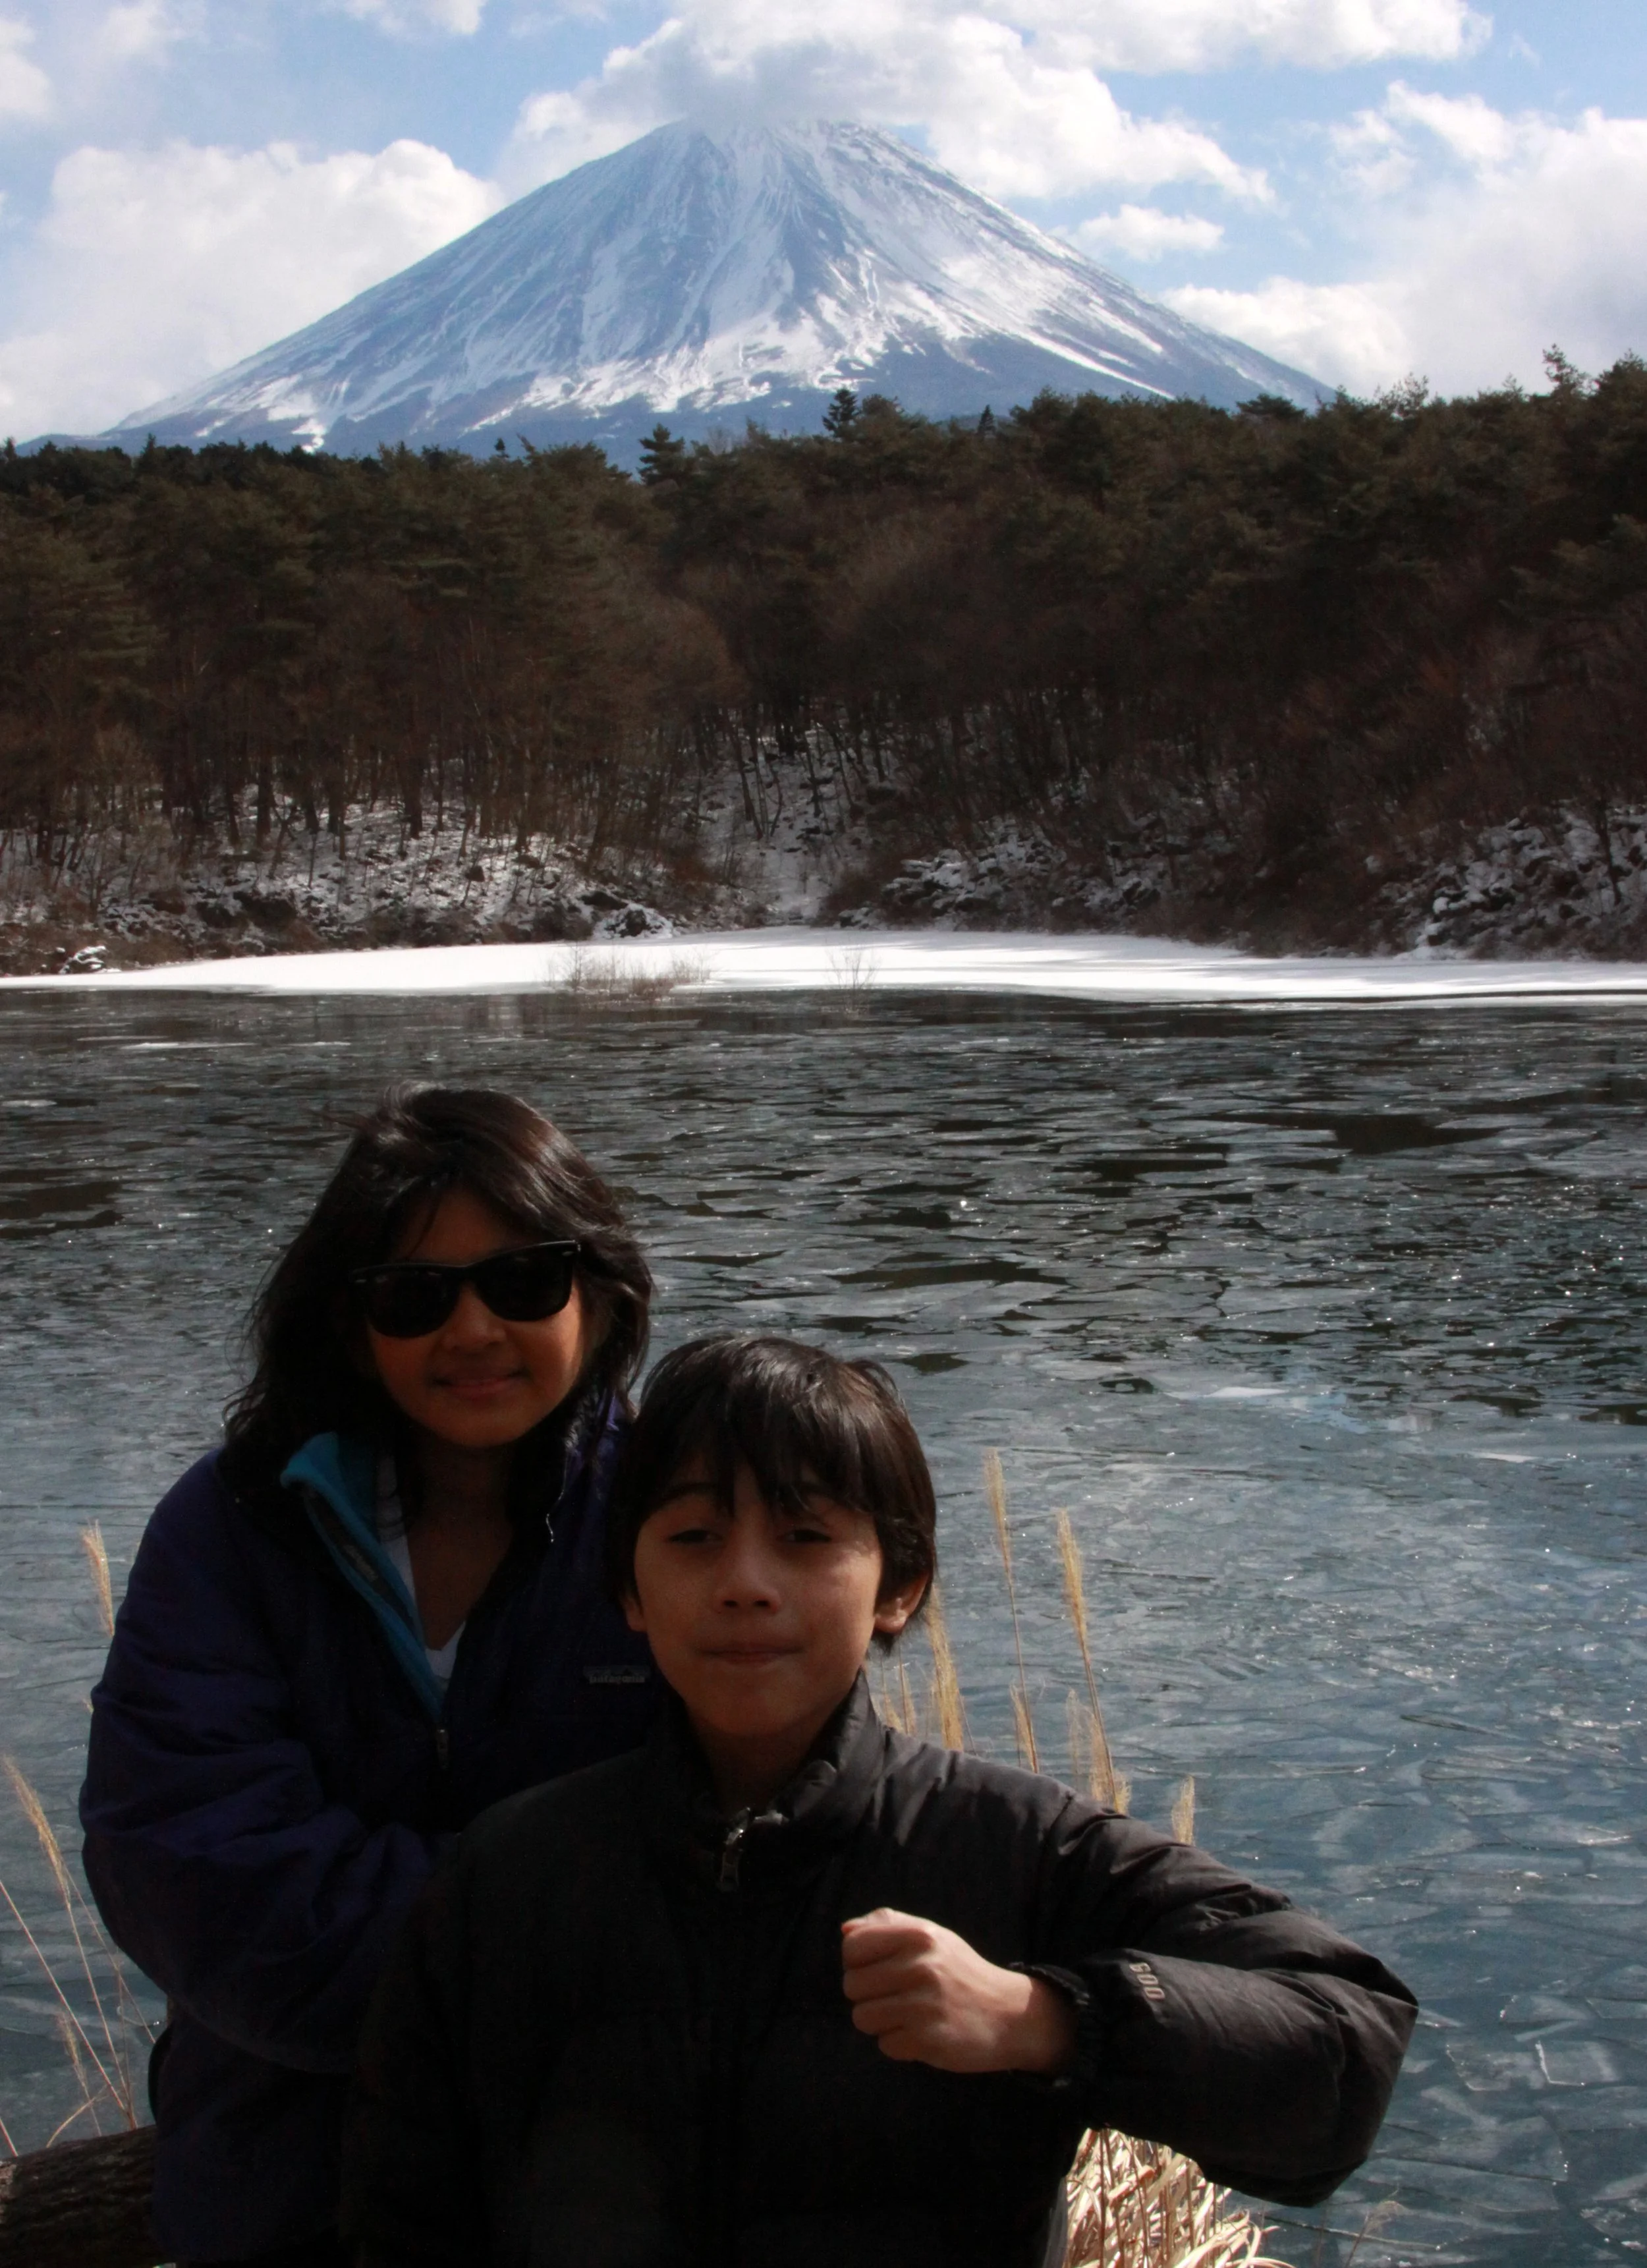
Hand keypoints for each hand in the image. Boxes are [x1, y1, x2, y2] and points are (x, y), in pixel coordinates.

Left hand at [840, 1908, 1076, 2074]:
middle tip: (898, 1997)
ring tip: (908, 2016)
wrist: (1009, 2014)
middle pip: (852, 1986)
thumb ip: (887, 1925)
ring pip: (862, 2018)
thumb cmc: (960, 1972)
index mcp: (918, 1935)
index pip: (852, 1947)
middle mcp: (921, 1966)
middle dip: (869, 1995)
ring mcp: (925, 2004)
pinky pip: (885, 2045)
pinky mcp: (929, 2039)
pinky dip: (900, 2044)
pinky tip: (924, 2033)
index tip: (879, 1970)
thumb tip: (846, 1931)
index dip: (857, 1962)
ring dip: (881, 2022)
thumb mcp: (931, 1936)